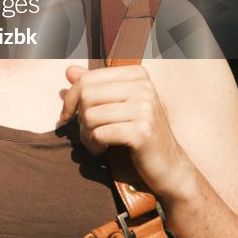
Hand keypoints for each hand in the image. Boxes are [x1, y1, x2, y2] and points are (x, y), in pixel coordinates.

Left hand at [59, 65, 196, 198]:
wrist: (169, 166)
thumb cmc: (138, 132)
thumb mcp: (117, 105)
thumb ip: (94, 86)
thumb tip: (69, 71)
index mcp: (137, 75)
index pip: (87, 79)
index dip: (70, 99)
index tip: (67, 115)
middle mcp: (144, 87)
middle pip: (86, 96)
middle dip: (78, 118)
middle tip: (86, 133)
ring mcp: (145, 108)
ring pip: (90, 115)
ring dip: (85, 134)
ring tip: (95, 143)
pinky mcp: (142, 132)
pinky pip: (100, 134)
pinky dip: (94, 145)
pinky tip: (101, 150)